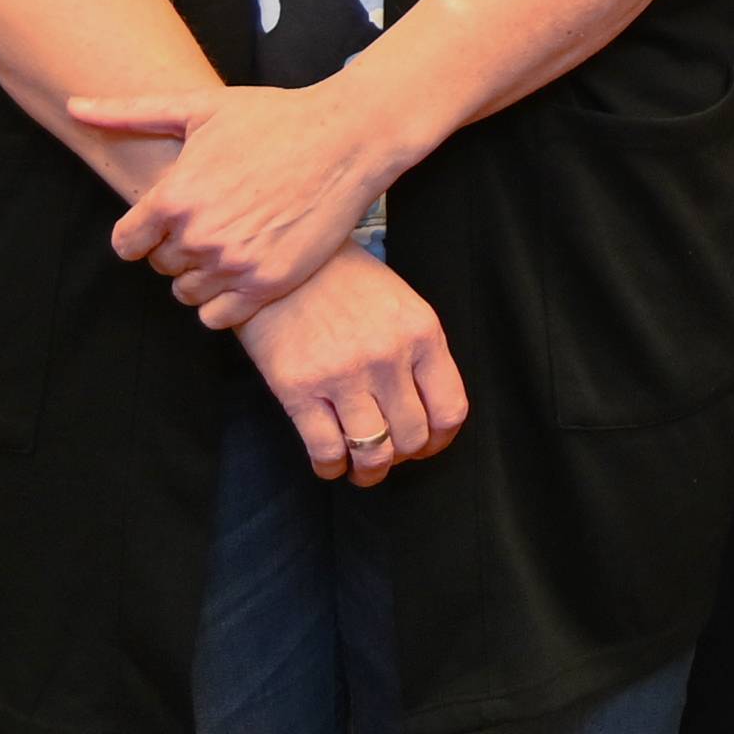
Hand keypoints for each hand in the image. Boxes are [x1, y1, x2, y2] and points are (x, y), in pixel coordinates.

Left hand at [74, 71, 420, 327]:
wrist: (347, 138)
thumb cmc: (274, 117)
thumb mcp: (199, 108)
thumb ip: (128, 114)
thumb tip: (73, 105)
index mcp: (175, 196)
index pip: (127, 244)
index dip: (144, 233)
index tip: (169, 221)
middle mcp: (198, 235)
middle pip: (161, 266)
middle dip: (179, 247)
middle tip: (215, 220)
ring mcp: (234, 263)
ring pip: (187, 294)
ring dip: (202, 275)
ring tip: (233, 243)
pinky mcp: (268, 283)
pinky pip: (219, 318)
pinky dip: (225, 302)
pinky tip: (245, 268)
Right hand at [243, 250, 466, 484]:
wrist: (283, 262)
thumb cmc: (344, 281)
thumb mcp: (400, 304)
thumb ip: (418, 352)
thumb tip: (426, 409)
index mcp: (421, 333)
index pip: (450, 409)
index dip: (440, 439)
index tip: (427, 444)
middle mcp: (387, 357)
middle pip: (413, 437)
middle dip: (402, 456)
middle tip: (389, 454)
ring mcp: (342, 375)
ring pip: (373, 452)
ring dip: (369, 471)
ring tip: (361, 469)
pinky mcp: (298, 389)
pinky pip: (326, 451)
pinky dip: (331, 468)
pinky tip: (330, 463)